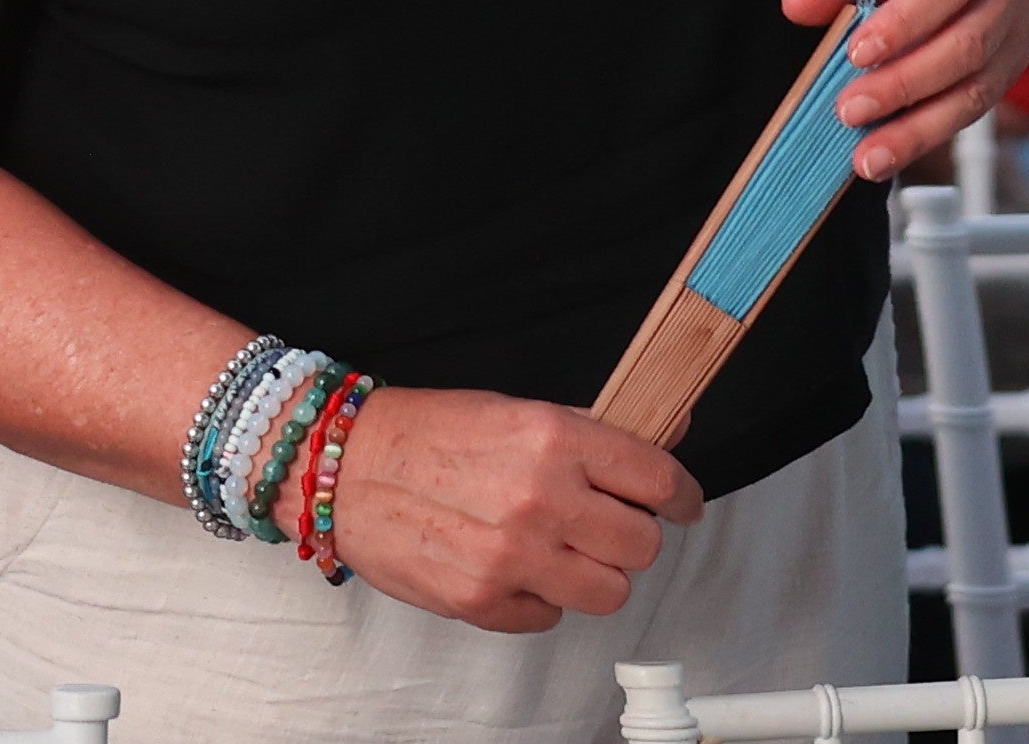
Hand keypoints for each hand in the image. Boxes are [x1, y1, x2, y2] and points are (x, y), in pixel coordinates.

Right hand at [323, 385, 700, 633]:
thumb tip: (671, 429)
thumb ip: (593, 430)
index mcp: (555, 439)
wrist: (346, 467)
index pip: (658, 480)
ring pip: (609, 592)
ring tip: (561, 551)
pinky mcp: (485, 602)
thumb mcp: (516, 411)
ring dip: (593, 574)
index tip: (682, 504)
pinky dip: (541, 598)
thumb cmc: (425, 433)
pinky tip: (515, 567)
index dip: (681, 496)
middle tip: (606, 525)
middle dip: (631, 536)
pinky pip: (551, 617)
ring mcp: (514, 557)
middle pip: (643, 545)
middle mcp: (541, 499)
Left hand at [790, 0, 1028, 180]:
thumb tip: (799, 7)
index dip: (904, 24)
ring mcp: (1018, 27)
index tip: (856, 53)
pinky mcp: (1009, 64)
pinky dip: (929, 133)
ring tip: (868, 154)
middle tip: (849, 110)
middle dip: (904, 84)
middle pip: (967, 43)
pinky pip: (974, 107)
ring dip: (918, 126)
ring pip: (976, 87)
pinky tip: (890, 151)